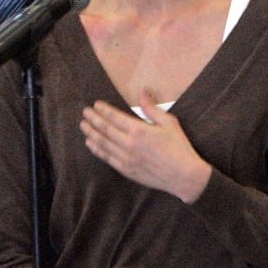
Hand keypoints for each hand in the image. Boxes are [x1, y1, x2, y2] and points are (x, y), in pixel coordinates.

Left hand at [80, 89, 211, 203]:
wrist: (183, 176)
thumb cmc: (179, 148)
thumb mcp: (169, 123)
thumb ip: (152, 108)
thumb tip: (143, 91)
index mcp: (140, 130)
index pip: (115, 117)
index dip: (104, 110)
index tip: (96, 104)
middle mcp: (129, 144)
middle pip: (105, 129)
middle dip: (93, 119)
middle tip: (85, 112)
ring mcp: (126, 158)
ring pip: (103, 143)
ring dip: (91, 133)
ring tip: (83, 125)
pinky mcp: (126, 170)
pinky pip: (107, 157)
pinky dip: (97, 149)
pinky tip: (90, 143)